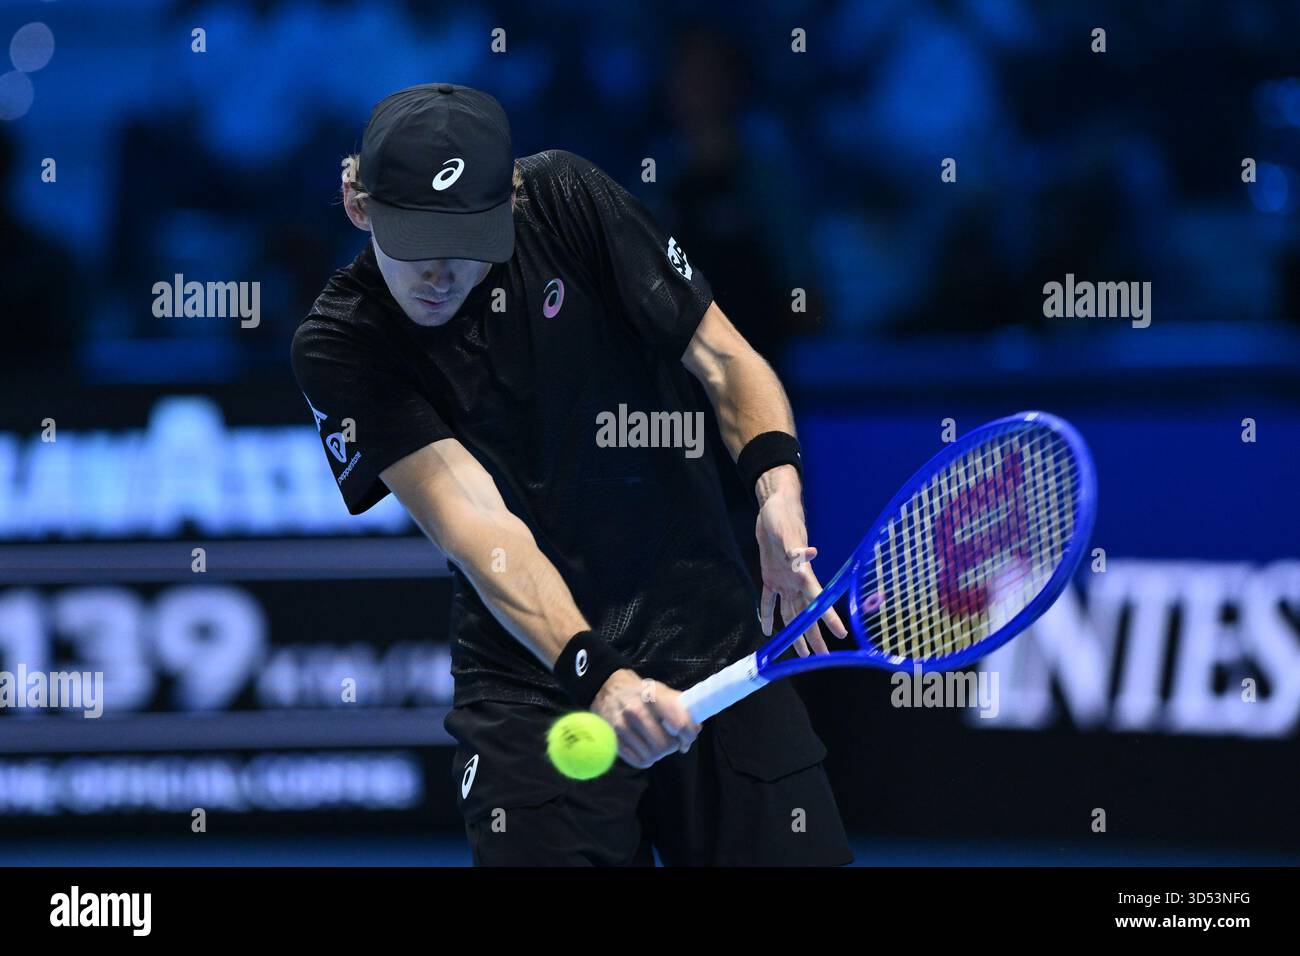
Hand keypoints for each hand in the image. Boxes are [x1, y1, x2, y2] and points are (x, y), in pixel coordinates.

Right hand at [592, 669, 700, 768]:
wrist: (608, 689)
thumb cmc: (641, 692)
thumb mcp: (662, 691)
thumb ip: (681, 708)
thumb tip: (696, 729)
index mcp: (653, 696)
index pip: (679, 724)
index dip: (688, 735)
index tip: (687, 738)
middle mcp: (636, 711)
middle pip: (665, 745)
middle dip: (673, 746)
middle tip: (671, 741)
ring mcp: (622, 726)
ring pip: (652, 755)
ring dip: (659, 754)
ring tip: (657, 744)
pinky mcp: (613, 739)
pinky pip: (638, 761)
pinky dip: (646, 760)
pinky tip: (645, 749)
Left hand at [755, 470, 847, 655]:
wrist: (774, 506)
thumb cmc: (782, 515)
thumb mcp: (786, 529)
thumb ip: (795, 545)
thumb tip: (807, 553)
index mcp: (803, 572)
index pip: (817, 599)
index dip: (828, 618)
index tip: (841, 634)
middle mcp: (796, 580)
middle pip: (806, 613)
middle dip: (813, 635)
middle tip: (819, 658)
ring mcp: (784, 580)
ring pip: (791, 612)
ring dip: (794, 631)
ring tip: (801, 653)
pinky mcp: (770, 575)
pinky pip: (770, 600)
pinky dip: (767, 613)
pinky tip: (766, 629)